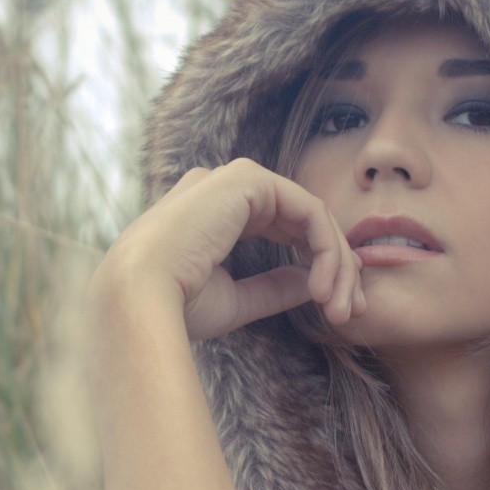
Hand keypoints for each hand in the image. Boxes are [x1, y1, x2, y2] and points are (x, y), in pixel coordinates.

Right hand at [91, 158, 364, 341]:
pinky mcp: (248, 179)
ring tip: (340, 309)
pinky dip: (326, 251)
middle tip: (351, 311)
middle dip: (337, 266)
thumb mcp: (235, 299)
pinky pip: (310, 212)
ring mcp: (236, 178)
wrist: (138, 298)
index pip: (284, 228)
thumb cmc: (174, 305)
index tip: (335, 308)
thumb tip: (309, 284)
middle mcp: (226, 188)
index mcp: (216, 212)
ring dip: (336, 264)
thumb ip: (272, 287)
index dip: (318, 265)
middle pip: (304, 221)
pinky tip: (323, 288)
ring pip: (312, 216)